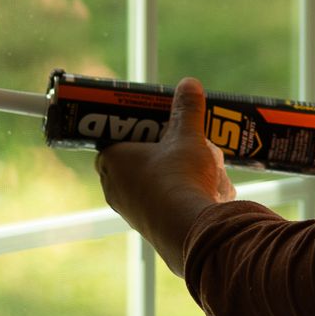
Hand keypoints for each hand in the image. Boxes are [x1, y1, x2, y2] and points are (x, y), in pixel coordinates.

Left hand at [95, 77, 236, 275]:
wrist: (190, 231)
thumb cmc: (180, 179)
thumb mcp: (187, 136)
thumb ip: (187, 109)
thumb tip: (189, 84)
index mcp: (112, 160)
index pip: (114, 136)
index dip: (136, 128)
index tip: (156, 124)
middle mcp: (113, 187)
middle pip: (136, 159)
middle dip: (161, 151)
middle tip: (182, 142)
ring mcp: (128, 211)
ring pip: (150, 183)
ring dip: (173, 174)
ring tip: (201, 167)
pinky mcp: (147, 228)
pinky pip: (160, 204)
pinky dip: (179, 195)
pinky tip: (203, 192)